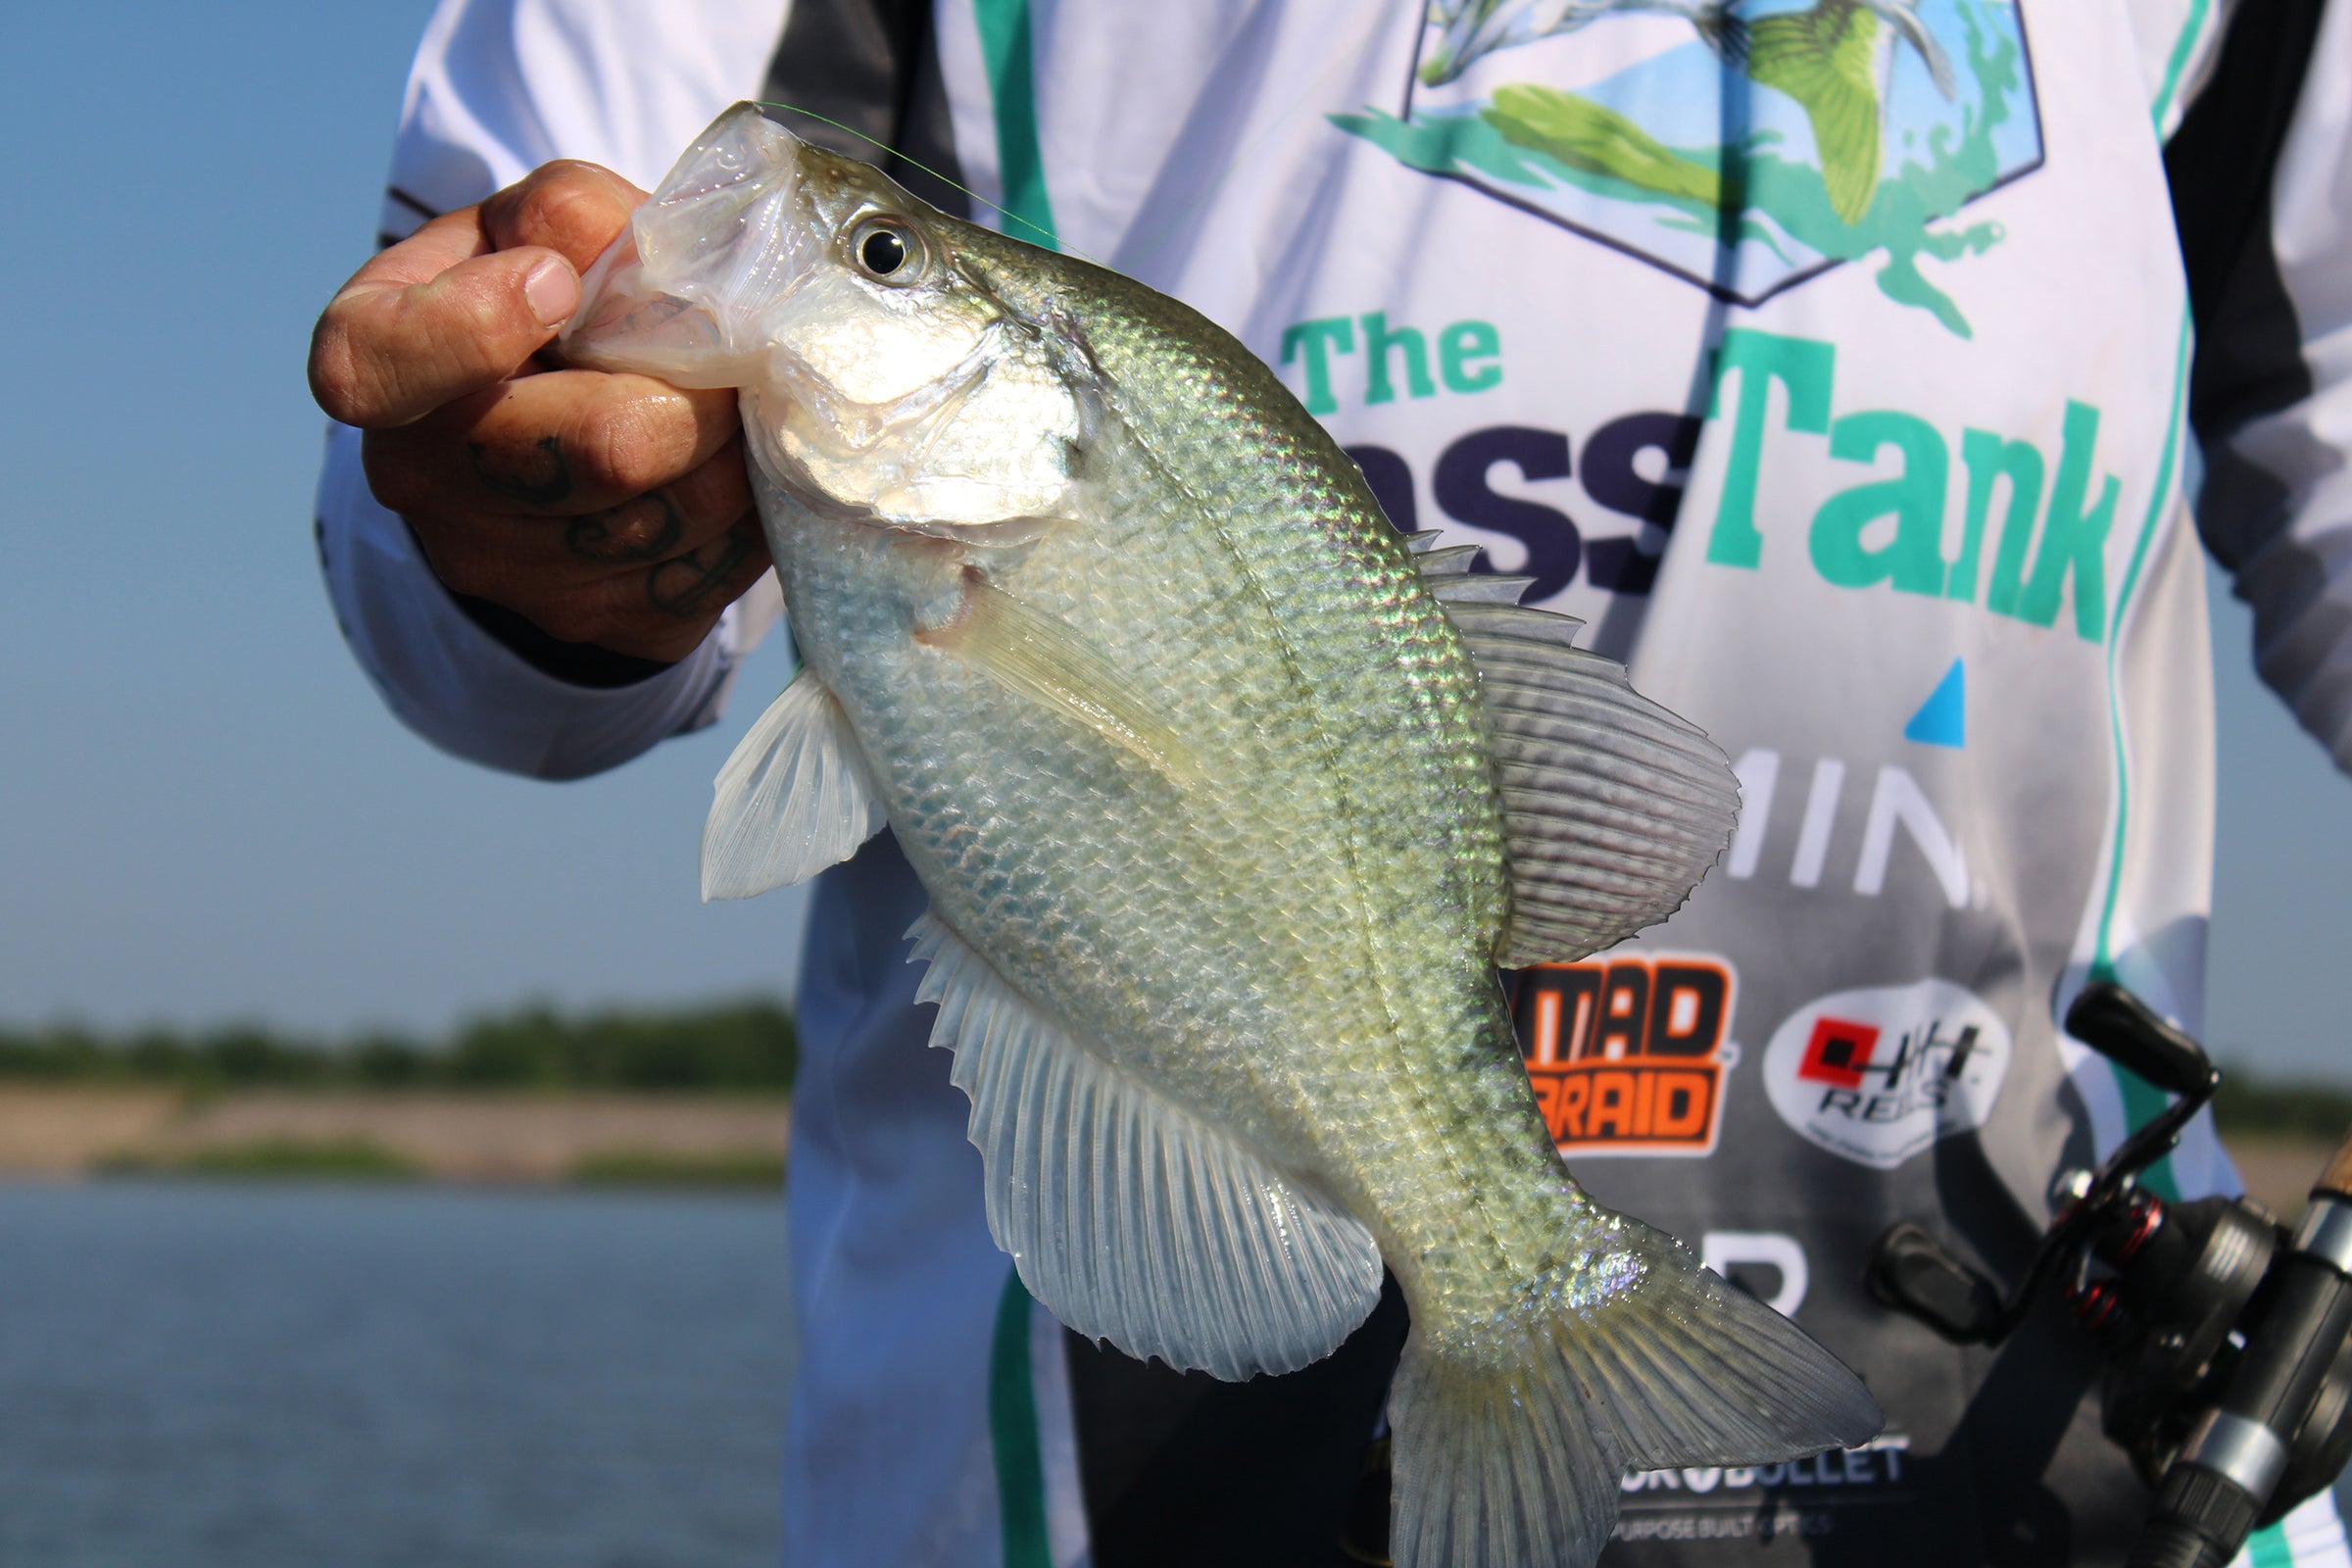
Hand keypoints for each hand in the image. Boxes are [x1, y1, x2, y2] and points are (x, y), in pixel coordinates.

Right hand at [308, 161, 769, 664]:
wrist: (564, 429)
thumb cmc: (547, 304)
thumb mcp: (536, 230)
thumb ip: (570, 218)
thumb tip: (620, 255)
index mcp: (378, 364)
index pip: (380, 367)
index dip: (478, 323)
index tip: (553, 285)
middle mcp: (423, 483)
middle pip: (607, 448)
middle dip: (695, 390)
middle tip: (723, 354)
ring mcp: (510, 572)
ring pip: (686, 511)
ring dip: (737, 449)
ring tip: (728, 408)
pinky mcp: (603, 626)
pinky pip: (719, 568)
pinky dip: (750, 508)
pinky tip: (731, 467)